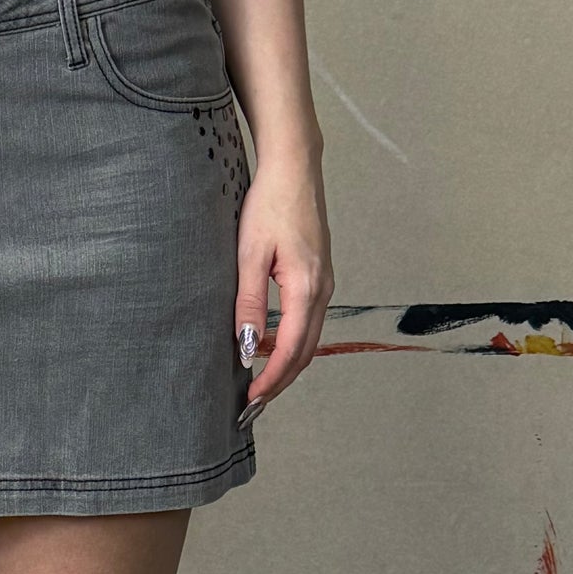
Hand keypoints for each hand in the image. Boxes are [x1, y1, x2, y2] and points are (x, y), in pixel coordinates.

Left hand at [235, 153, 331, 413]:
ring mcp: (325, 283)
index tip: (252, 399)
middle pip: (306, 351)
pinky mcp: (319, 275)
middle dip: (281, 381)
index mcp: (307, 288)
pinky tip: (269, 345)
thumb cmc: (269, 204)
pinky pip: (308, 320)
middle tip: (255, 405)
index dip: (272, 378)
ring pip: (309, 338)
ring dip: (287, 363)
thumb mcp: (249, 255)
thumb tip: (247, 347)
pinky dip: (292, 341)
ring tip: (260, 382)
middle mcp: (323, 290)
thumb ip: (249, 303)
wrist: (294, 168)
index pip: (291, 349)